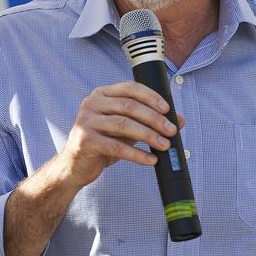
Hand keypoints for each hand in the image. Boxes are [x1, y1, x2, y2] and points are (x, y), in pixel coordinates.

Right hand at [57, 81, 183, 189]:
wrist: (75, 166)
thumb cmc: (103, 144)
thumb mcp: (127, 131)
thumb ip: (150, 122)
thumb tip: (180, 120)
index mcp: (102, 94)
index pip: (130, 88)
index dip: (151, 97)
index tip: (168, 109)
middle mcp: (91, 103)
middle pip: (129, 106)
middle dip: (154, 118)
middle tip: (172, 131)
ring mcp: (85, 121)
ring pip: (123, 125)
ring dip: (148, 135)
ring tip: (165, 145)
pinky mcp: (84, 141)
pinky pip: (116, 147)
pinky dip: (137, 154)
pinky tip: (151, 160)